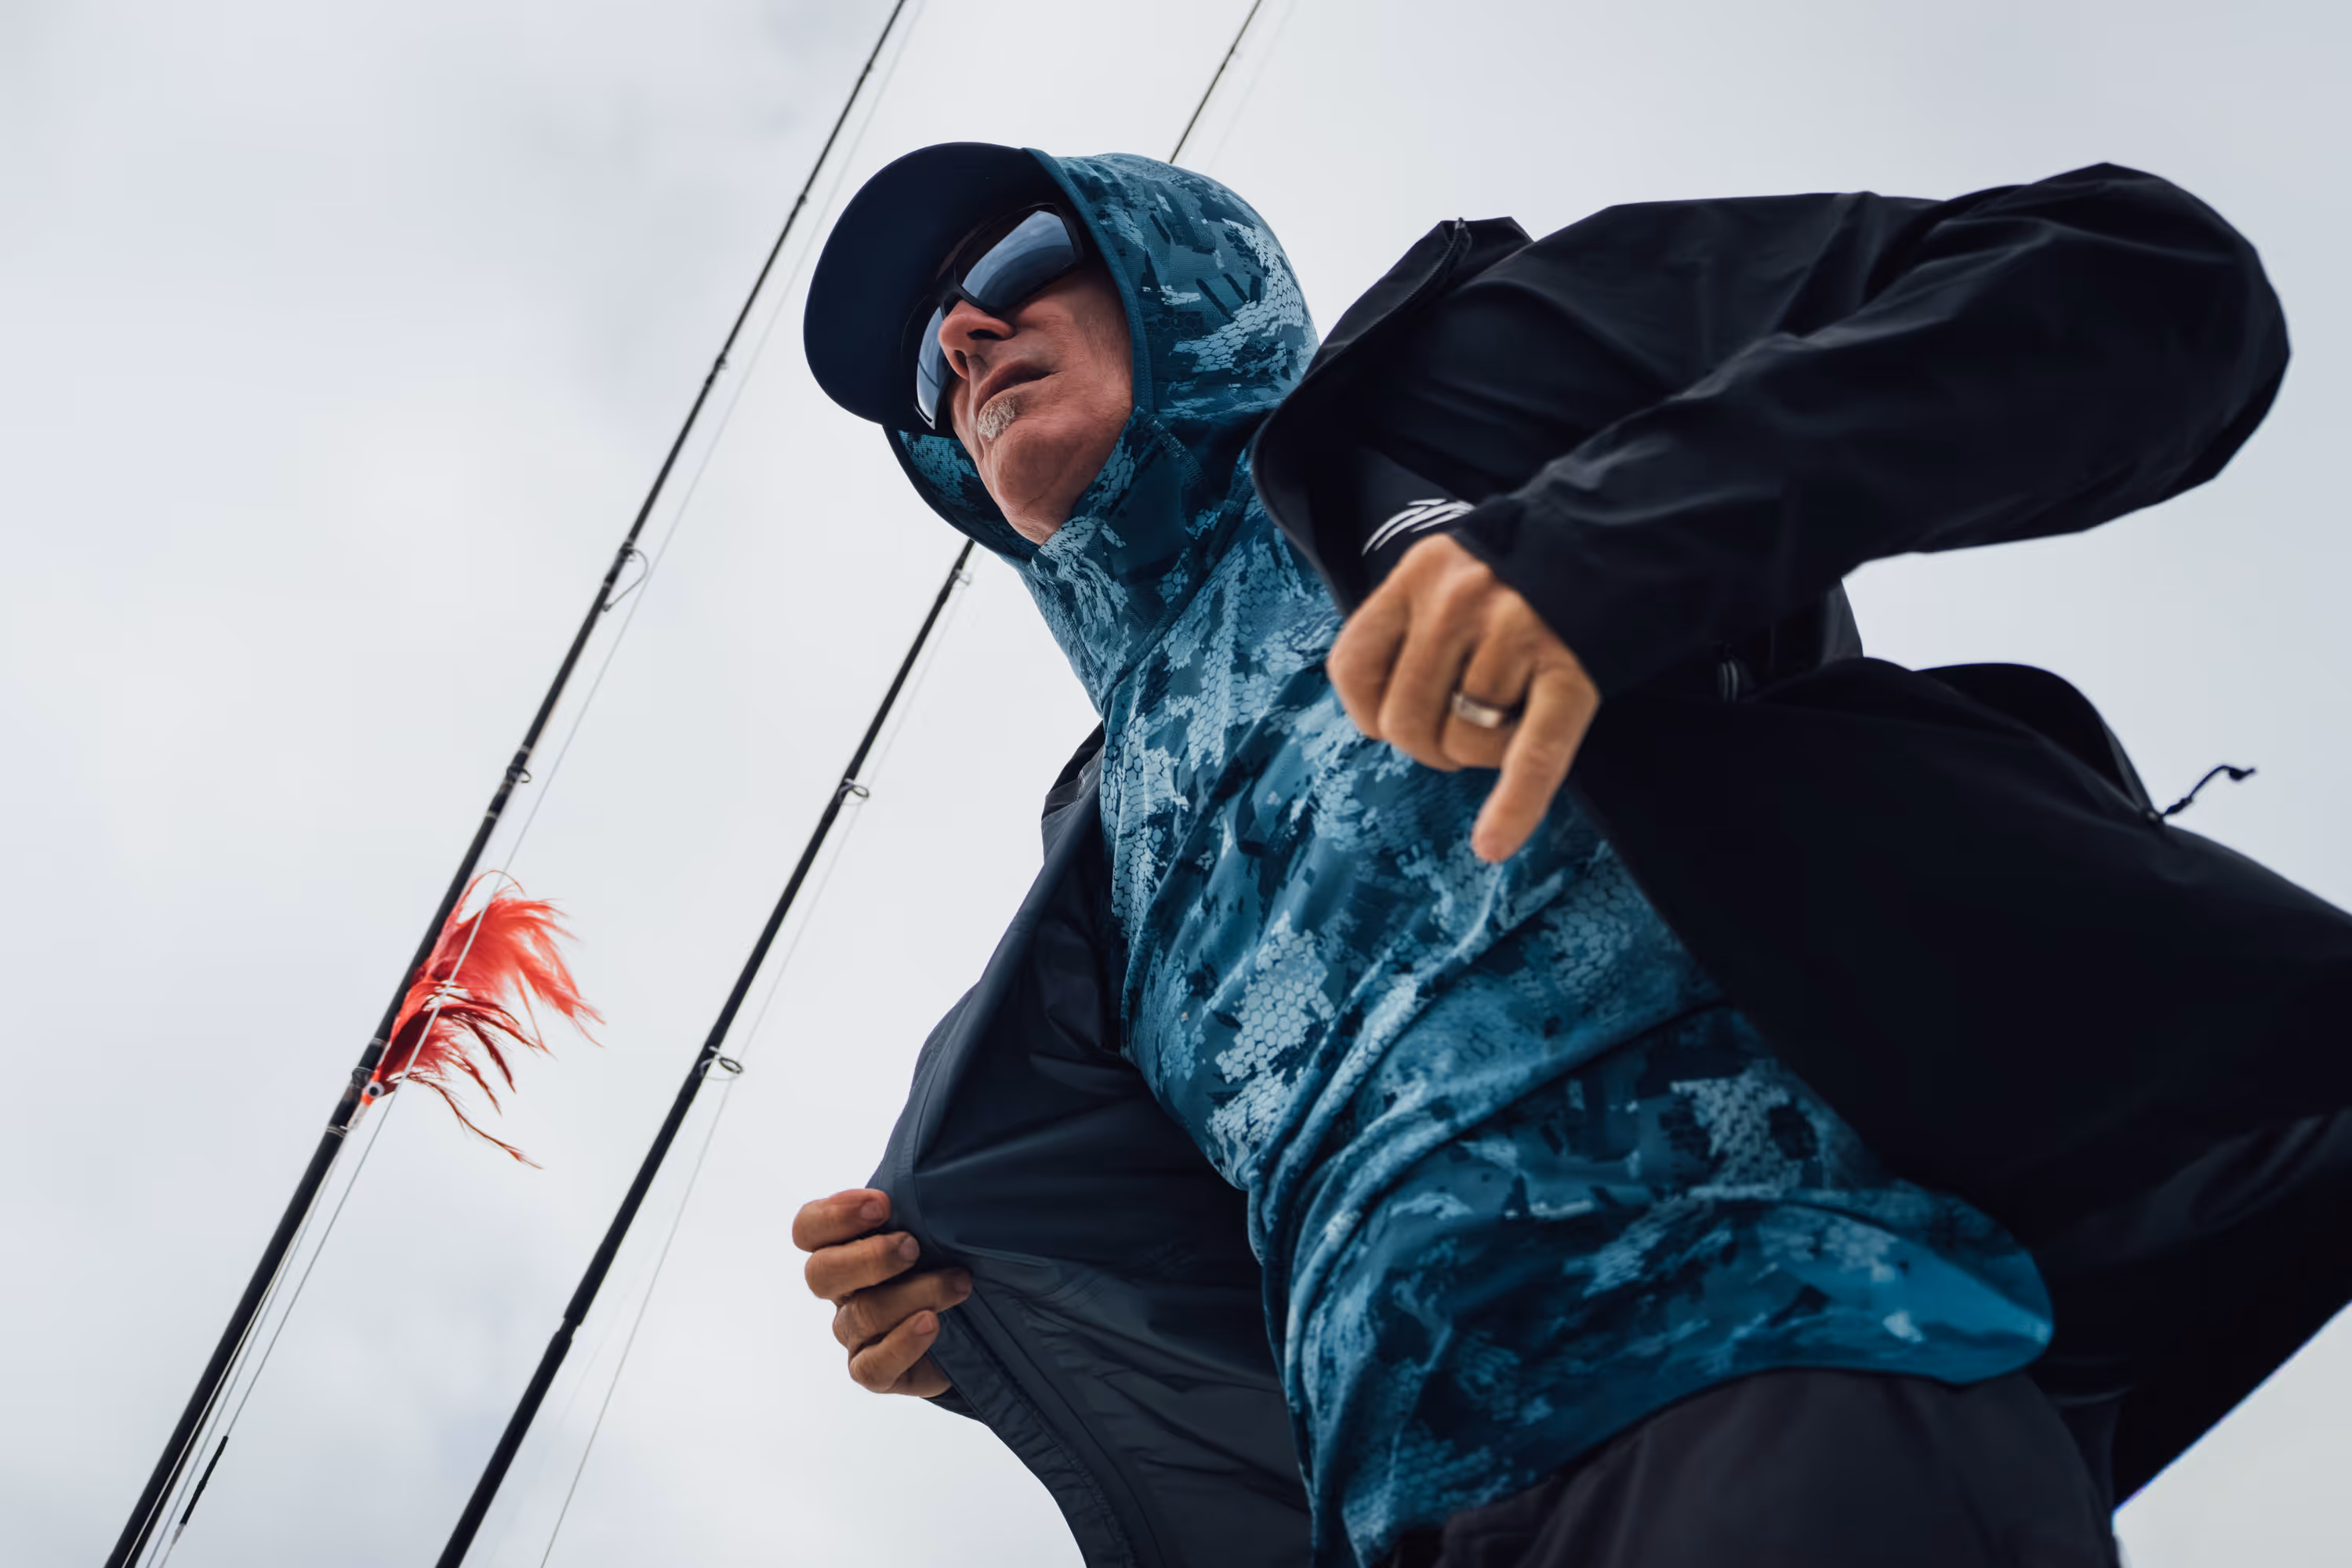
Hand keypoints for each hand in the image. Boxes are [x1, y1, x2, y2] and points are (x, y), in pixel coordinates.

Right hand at [792, 1187, 969, 1398]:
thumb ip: (922, 1195)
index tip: (884, 1205)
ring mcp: (855, 1333)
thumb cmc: (950, 1255)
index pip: (808, 1228)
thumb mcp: (936, 1220)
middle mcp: (842, 1290)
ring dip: (914, 1294)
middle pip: (820, 1274)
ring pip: (861, 1316)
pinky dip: (901, 1344)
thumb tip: (938, 1162)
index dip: (836, 1215)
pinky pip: (870, 1367)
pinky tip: (931, 1325)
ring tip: (959, 1282)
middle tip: (914, 1245)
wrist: (980, 1320)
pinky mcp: (876, 1370)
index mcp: (844, 1247)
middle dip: (870, 1257)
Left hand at [1326, 534, 1599, 863]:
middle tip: (1466, 729)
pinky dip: (1515, 806)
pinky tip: (1496, 842)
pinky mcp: (1571, 670)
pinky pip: (1531, 754)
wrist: (1621, 535)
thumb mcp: (1452, 573)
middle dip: (1430, 745)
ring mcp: (1516, 633)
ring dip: (1482, 754)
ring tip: (1512, 720)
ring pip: (1464, 741)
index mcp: (1418, 576)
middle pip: (1406, 720)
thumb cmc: (1521, 577)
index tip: (1392, 721)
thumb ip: (1413, 629)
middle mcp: (1458, 601)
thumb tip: (1386, 722)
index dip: (1368, 713)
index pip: (1354, 667)